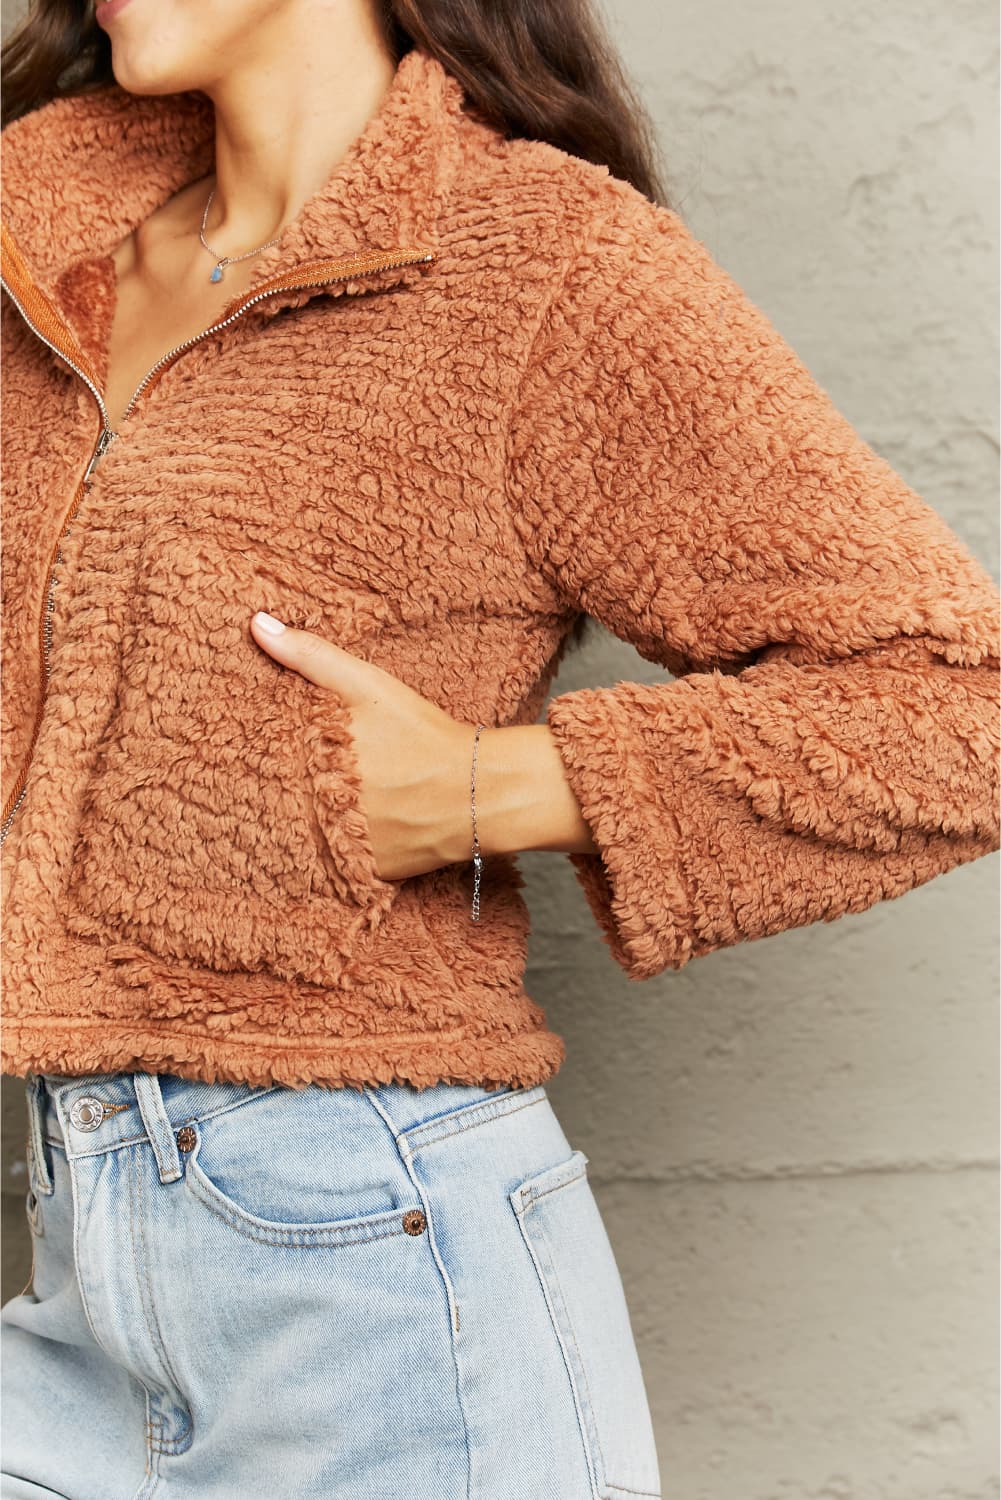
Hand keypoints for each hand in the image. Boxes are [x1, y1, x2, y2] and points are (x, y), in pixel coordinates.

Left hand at [250, 611, 476, 879]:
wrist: (478, 789)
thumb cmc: (422, 734)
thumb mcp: (368, 686)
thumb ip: (311, 656)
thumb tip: (257, 624)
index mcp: (310, 770)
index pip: (264, 769)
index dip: (258, 762)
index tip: (249, 755)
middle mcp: (320, 816)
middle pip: (285, 806)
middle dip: (284, 795)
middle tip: (292, 783)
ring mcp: (345, 850)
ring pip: (314, 838)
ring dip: (314, 826)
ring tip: (324, 808)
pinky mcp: (372, 874)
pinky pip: (346, 863)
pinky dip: (348, 850)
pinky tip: (356, 832)